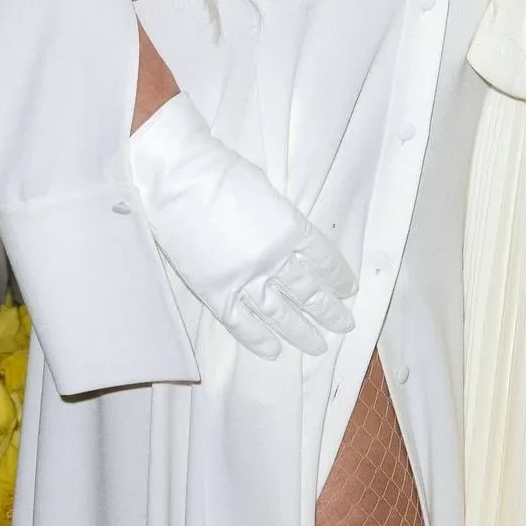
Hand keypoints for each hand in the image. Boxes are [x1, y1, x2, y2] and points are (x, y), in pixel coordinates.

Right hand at [130, 93, 356, 359]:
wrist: (177, 182)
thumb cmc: (219, 173)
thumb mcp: (267, 191)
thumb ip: (280, 220)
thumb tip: (286, 237)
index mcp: (292, 229)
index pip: (324, 259)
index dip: (338, 276)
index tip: (348, 289)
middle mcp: (275, 259)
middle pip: (309, 291)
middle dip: (329, 310)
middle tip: (345, 324)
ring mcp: (246, 280)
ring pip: (281, 313)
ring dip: (302, 331)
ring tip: (319, 347)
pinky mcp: (216, 293)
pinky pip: (242, 323)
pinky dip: (259, 339)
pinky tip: (275, 352)